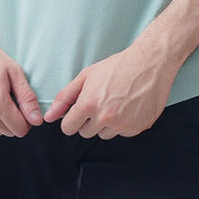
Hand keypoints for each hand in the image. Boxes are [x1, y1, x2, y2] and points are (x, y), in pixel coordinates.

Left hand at [42, 39, 181, 139]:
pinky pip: (122, 133)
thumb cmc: (117, 66)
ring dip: (107, 123)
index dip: (72, 119)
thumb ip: (65, 97)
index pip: (68, 128)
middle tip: (101, 101)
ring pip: (104, 134)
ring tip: (116, 101)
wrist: (149, 64)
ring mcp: (122, 125)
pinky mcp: (136, 128)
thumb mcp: (87, 76)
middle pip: (86, 133)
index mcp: (89, 104)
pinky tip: (129, 105)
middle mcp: (105, 118)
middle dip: (89, 120)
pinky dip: (124, 123)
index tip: (79, 112)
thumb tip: (49, 116)